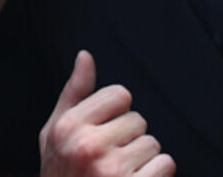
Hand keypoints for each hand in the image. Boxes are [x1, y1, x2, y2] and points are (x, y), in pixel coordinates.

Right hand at [40, 51, 174, 176]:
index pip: (120, 95)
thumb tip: (85, 56)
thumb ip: (73, 94)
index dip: (115, 116)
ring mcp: (111, 169)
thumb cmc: (62, 176)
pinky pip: (166, 164)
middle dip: (129, 141)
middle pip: (138, 120)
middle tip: (108, 164)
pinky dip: (157, 176)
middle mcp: (87, 145)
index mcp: (67, 127)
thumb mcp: (55, 137)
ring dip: (143, 161)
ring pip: (153, 143)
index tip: (103, 136)